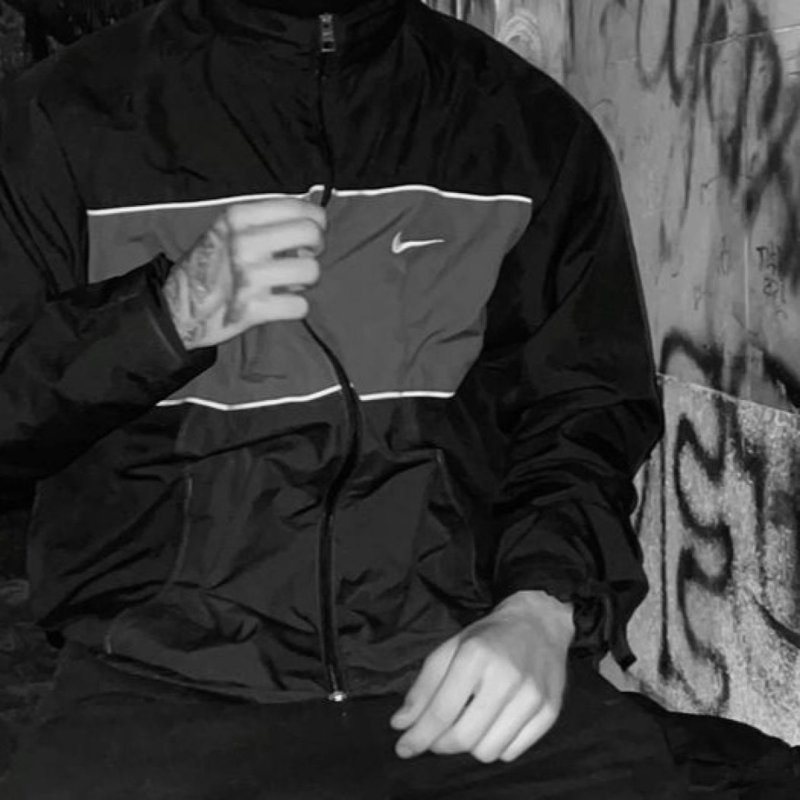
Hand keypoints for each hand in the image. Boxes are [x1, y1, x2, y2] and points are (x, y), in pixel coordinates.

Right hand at [162, 198, 326, 348]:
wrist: (179, 308)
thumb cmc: (213, 265)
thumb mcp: (229, 229)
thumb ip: (266, 221)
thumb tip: (313, 217)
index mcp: (238, 217)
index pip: (300, 208)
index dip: (317, 221)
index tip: (311, 231)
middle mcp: (243, 243)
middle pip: (311, 234)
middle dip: (316, 247)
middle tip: (305, 255)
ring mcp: (248, 277)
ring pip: (311, 271)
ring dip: (306, 280)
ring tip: (289, 281)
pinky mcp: (253, 309)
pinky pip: (300, 306)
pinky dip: (295, 307)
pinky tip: (281, 303)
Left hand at [390, 590, 573, 763]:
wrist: (538, 623)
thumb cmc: (488, 637)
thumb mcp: (450, 649)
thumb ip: (424, 687)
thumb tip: (401, 724)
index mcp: (475, 655)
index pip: (442, 712)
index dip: (419, 736)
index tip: (403, 748)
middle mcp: (507, 676)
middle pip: (464, 738)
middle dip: (441, 744)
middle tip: (435, 736)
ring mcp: (532, 696)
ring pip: (488, 752)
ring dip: (470, 745)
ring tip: (468, 722)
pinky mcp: (550, 711)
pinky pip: (512, 752)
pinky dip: (496, 745)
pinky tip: (493, 723)